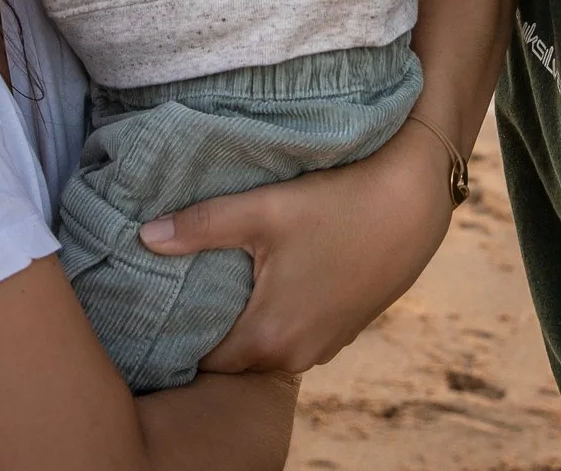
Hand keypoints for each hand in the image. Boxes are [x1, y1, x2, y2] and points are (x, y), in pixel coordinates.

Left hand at [138, 116, 454, 373]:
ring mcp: (326, 346)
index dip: (178, 334)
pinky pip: (296, 335)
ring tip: (225, 284)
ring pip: (267, 346)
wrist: (415, 201)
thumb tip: (145, 237)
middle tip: (185, 290)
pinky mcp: (346, 329)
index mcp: (269, 337)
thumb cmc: (340, 203)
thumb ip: (201, 226)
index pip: (202, 360)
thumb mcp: (265, 209)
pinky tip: (274, 280)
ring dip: (249, 324)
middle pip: (234, 358)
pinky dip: (280, 317)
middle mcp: (297, 355)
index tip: (161, 305)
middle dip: (210, 330)